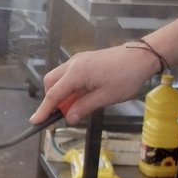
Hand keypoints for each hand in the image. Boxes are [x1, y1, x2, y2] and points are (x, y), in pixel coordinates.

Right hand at [30, 44, 158, 124]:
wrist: (142, 56)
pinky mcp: (85, 60)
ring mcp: (78, 60)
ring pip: (59, 78)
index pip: (54, 94)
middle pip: (51, 82)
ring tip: (75, 105)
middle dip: (51, 99)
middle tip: (62, 113)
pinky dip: (69, 87)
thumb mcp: (106, 97)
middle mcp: (73, 64)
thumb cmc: (126, 77)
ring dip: (61, 93)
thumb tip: (69, 118)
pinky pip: (69, 74)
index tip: (35, 121)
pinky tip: (81, 95)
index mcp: (77, 72)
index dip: (44, 109)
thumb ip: (84, 107)